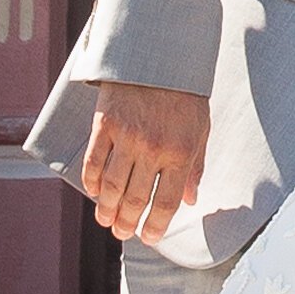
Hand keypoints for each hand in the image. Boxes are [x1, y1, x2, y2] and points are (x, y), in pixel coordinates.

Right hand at [79, 82, 209, 243]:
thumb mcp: (201, 128)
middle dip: (128, 223)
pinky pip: (94, 163)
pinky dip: (93, 182)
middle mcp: (154, 149)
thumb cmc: (185, 94)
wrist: (161, 56)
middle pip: (136, 199)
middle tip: (123, 233)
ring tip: (107, 221)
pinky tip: (95, 192)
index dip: (156, 225)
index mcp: (181, 152)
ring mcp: (127, 138)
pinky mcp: (105, 125)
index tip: (149, 237)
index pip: (167, 202)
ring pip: (113, 187)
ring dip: (108, 210)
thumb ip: (196, 165)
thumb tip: (192, 199)